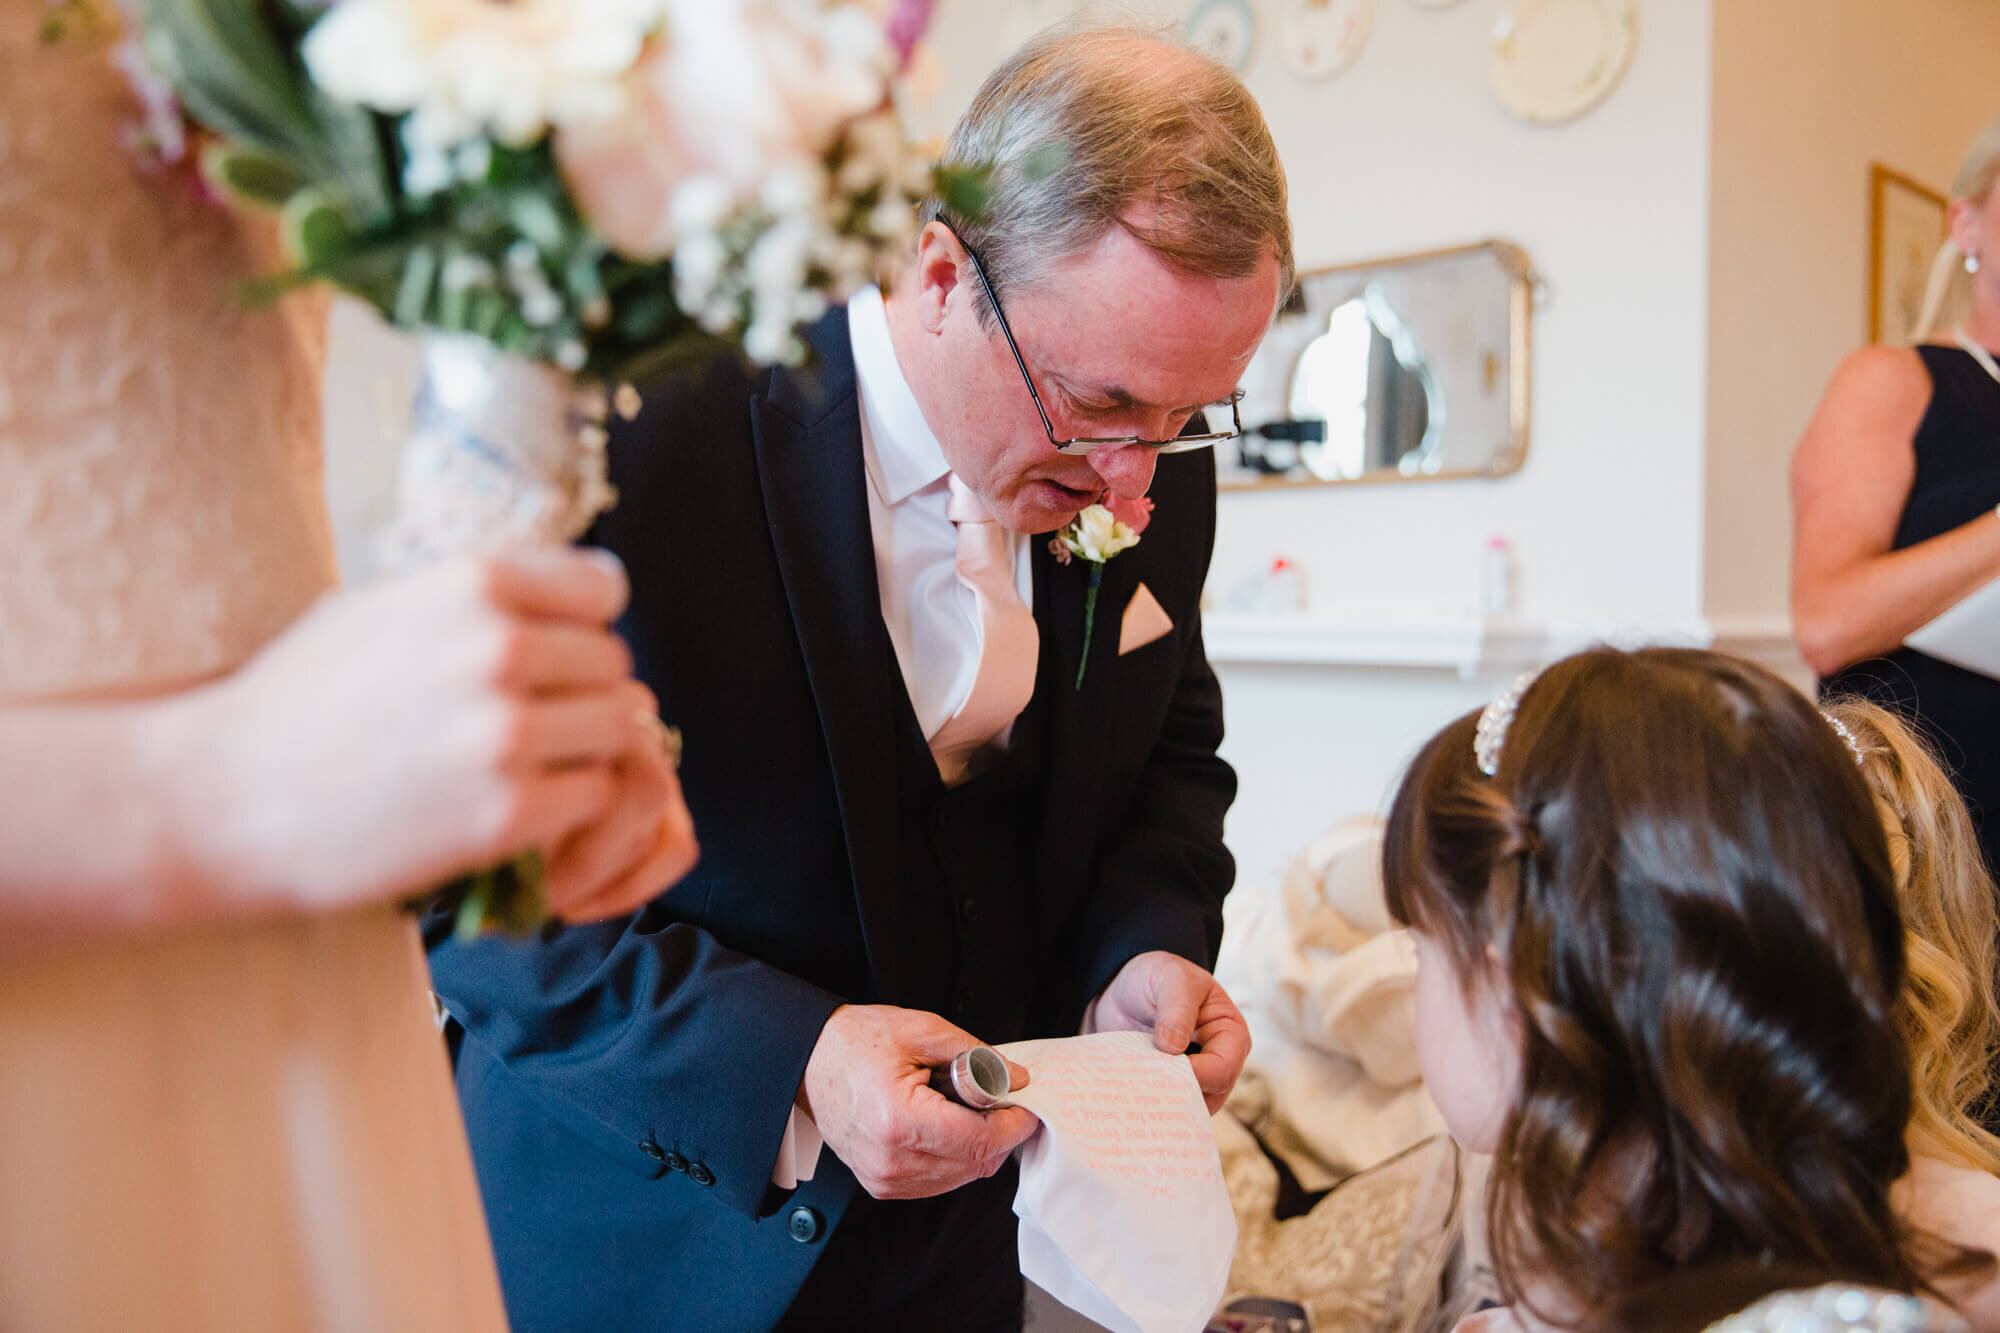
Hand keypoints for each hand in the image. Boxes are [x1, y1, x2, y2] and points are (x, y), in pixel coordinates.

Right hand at [175, 548, 691, 914]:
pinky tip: (514, 807)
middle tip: (531, 723)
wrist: (219, 801)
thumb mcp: (384, 607)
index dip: (582, 626)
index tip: (552, 655)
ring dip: (583, 750)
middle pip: (613, 663)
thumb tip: (589, 588)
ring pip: (617, 728)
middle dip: (582, 693)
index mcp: (471, 584)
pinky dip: (567, 805)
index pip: (603, 589)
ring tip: (526, 765)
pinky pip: (592, 794)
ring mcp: (504, 733)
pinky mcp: (505, 814)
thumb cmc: (297, 701)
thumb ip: (483, 596)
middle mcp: (497, 648)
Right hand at [798, 1004, 1038, 1199]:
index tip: (1027, 1105)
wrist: (809, 1061)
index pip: (980, 1141)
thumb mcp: (922, 1030)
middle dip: (999, 1132)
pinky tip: (945, 1126)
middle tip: (999, 1098)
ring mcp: (884, 1178)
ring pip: (962, 1176)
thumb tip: (1017, 1079)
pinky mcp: (882, 1185)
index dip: (1014, 1124)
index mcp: (899, 1120)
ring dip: (977, 1146)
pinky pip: (939, 1181)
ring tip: (962, 1107)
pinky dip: (955, 1157)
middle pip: (976, 1163)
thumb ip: (977, 1056)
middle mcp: (890, 1160)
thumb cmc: (856, 1042)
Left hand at [1091, 951, 1249, 1113]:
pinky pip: (1164, 1109)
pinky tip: (1127, 1097)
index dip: (1197, 1074)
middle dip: (1176, 1093)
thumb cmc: (1156, 977)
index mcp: (1230, 1034)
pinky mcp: (1169, 1091)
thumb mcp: (1170, 977)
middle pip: (1209, 1097)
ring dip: (1160, 1103)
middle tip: (1142, 1084)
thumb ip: (1176, 1008)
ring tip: (1132, 1090)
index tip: (1162, 1066)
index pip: (1223, 1068)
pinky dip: (1147, 1105)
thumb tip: (1172, 1048)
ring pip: (1186, 1109)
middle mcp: (1218, 1063)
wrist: (1122, 989)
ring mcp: (1194, 1081)